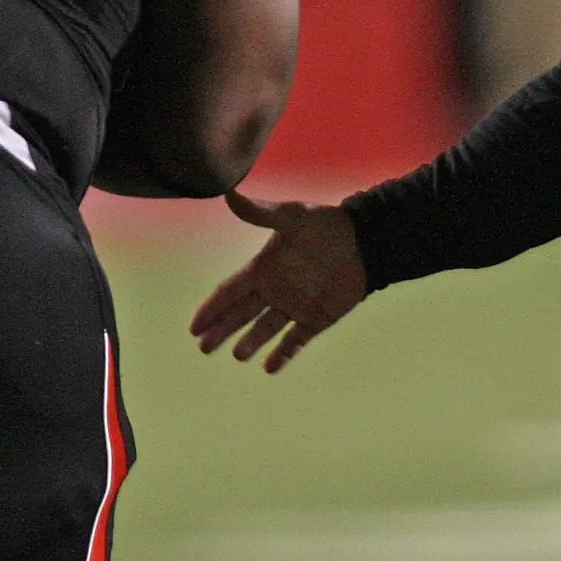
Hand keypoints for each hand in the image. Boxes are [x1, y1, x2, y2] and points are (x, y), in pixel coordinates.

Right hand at [190, 189, 367, 372]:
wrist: (366, 242)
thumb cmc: (327, 226)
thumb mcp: (292, 217)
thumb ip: (261, 213)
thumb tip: (229, 193)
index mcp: (264, 267)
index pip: (230, 291)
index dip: (212, 308)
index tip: (194, 327)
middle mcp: (276, 289)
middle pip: (242, 314)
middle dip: (222, 330)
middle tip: (204, 348)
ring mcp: (296, 305)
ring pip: (266, 329)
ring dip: (251, 342)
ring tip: (238, 355)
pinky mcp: (317, 317)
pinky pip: (296, 340)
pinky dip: (283, 353)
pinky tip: (270, 367)